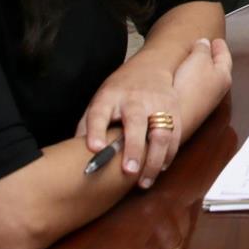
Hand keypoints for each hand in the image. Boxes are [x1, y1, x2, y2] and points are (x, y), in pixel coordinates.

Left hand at [78, 57, 179, 187]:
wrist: (151, 66)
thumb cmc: (119, 91)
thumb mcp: (100, 101)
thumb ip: (89, 126)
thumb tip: (74, 155)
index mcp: (110, 97)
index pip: (100, 113)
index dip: (96, 130)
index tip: (94, 148)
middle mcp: (135, 100)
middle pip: (136, 122)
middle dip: (134, 148)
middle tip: (129, 171)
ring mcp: (158, 104)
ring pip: (161, 132)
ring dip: (154, 159)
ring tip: (144, 182)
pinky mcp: (174, 110)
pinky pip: (175, 135)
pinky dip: (168, 154)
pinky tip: (159, 169)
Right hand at [173, 37, 234, 130]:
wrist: (174, 118)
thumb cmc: (189, 87)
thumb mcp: (198, 60)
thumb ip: (203, 49)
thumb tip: (204, 43)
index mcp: (224, 76)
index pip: (225, 57)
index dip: (221, 47)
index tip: (217, 40)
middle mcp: (218, 90)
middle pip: (218, 69)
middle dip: (212, 58)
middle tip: (206, 48)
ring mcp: (206, 101)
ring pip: (207, 79)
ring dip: (202, 68)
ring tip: (194, 60)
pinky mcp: (192, 108)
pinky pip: (196, 88)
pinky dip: (193, 79)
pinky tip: (185, 78)